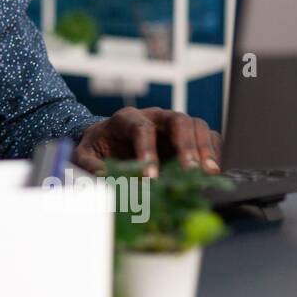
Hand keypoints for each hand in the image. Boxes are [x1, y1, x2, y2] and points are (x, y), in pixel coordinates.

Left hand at [72, 106, 220, 176]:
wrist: (107, 143)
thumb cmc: (97, 148)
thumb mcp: (84, 156)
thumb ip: (90, 167)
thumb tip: (105, 180)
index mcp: (126, 118)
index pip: (141, 128)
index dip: (148, 151)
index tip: (150, 178)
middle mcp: (154, 116)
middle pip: (177, 119)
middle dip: (185, 145)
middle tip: (190, 170)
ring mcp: (172, 126)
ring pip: (196, 125)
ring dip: (204, 148)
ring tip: (208, 172)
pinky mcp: (186, 137)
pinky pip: (207, 137)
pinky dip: (213, 152)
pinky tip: (212, 171)